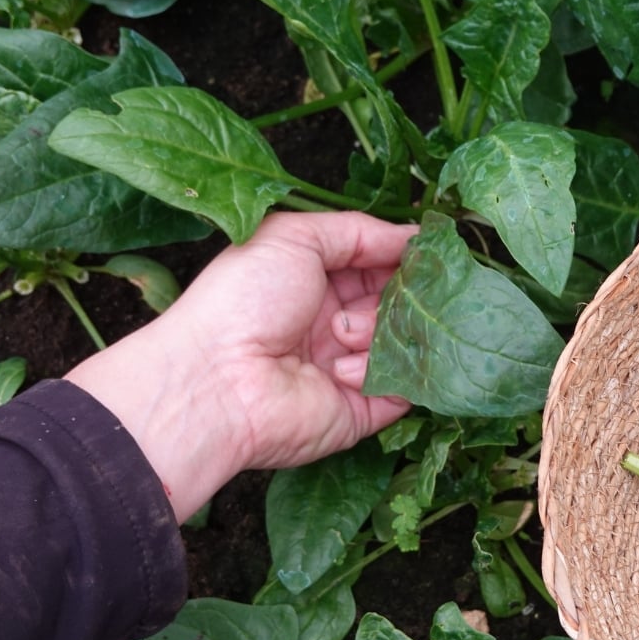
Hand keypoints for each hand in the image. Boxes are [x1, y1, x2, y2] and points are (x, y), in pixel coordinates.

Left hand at [66, 211, 415, 521]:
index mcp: (317, 283)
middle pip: (399, 301)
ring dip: (376, 330)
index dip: (402, 257)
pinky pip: (403, 387)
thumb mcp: (293, 238)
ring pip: (404, 339)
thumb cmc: (243, 302)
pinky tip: (339, 371)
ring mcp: (351, 367)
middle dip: (396, 292)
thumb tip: (414, 237)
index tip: (422, 253)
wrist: (216, 382)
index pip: (380, 264)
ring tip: (338, 335)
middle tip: (381, 292)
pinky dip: (377, 372)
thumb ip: (358, 230)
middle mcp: (336, 324)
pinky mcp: (362, 409)